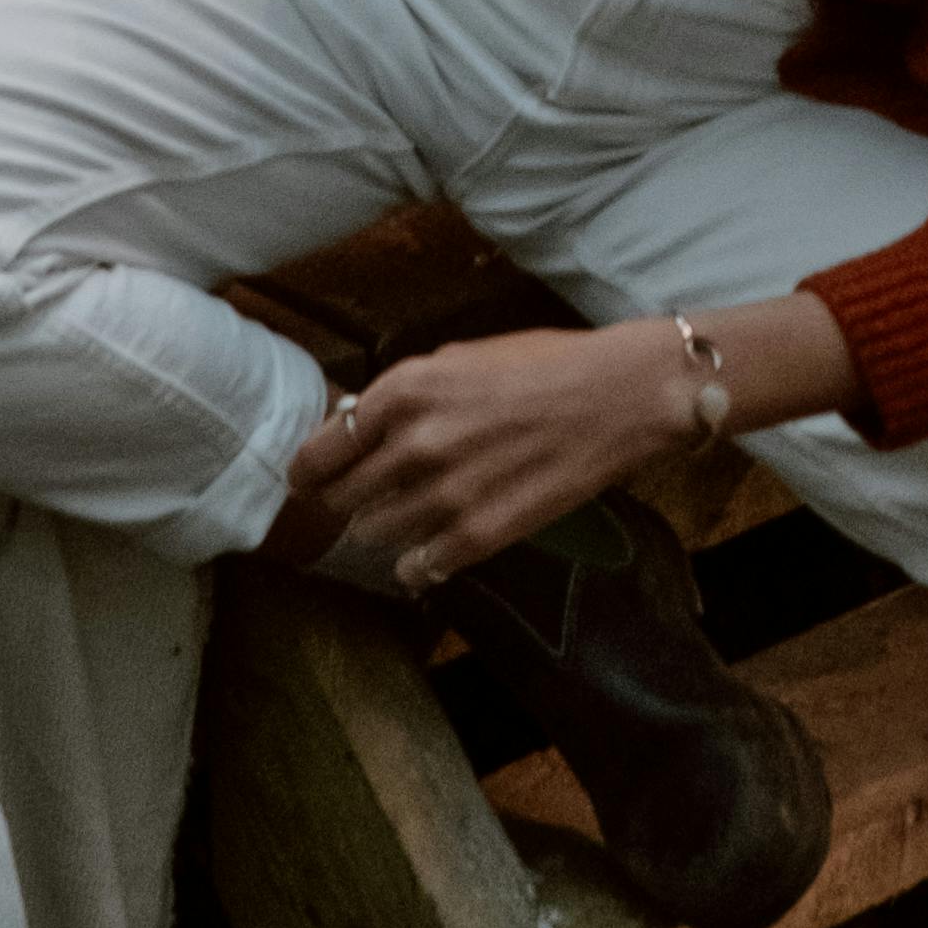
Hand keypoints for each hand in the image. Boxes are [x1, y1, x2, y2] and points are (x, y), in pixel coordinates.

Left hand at [284, 320, 700, 591]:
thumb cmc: (542, 367)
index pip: (319, 453)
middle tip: (366, 498)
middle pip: (341, 499)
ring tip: (416, 513)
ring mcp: (446, 495)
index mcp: (403, 392)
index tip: (310, 481)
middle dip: (348, 500)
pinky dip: (418, 562)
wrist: (618, 397)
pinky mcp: (479, 535)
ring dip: (388, 527)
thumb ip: (401, 397)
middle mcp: (415, 444)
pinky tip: (435, 547)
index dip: (309, 472)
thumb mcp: (457, 360)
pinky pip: (417, 567)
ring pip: (375, 534)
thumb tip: (355, 428)